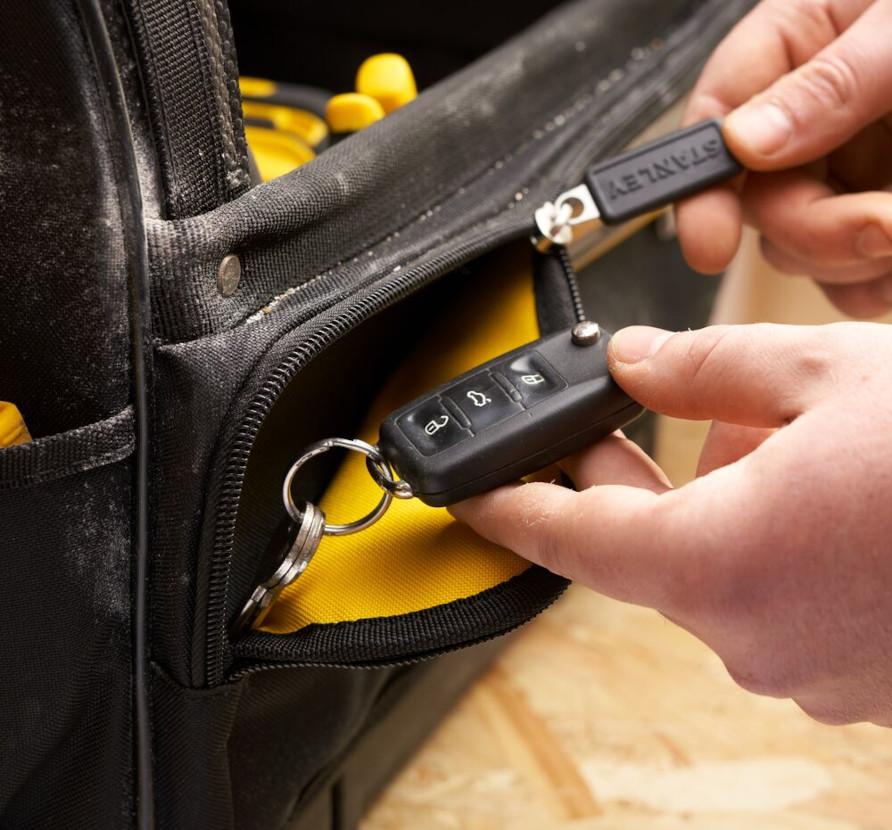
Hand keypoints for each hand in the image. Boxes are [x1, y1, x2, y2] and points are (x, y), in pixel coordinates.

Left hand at [451, 323, 891, 725]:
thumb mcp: (827, 375)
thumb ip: (708, 367)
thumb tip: (640, 363)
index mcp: (719, 566)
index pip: (568, 538)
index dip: (508, 509)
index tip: (469, 499)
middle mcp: (755, 641)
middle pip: (646, 550)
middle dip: (634, 481)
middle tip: (623, 422)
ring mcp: (811, 675)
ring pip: (720, 575)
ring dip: (719, 507)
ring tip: (773, 439)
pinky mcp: (858, 685)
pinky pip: (777, 607)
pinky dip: (774, 551)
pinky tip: (816, 498)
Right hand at [677, 0, 891, 317]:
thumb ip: (829, 84)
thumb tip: (746, 142)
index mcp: (801, 48)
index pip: (715, 122)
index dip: (699, 189)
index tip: (709, 243)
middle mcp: (815, 122)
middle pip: (762, 206)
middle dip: (817, 229)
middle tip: (883, 226)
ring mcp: (852, 175)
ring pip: (806, 253)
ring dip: (858, 257)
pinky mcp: (889, 219)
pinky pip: (861, 279)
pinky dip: (887, 278)